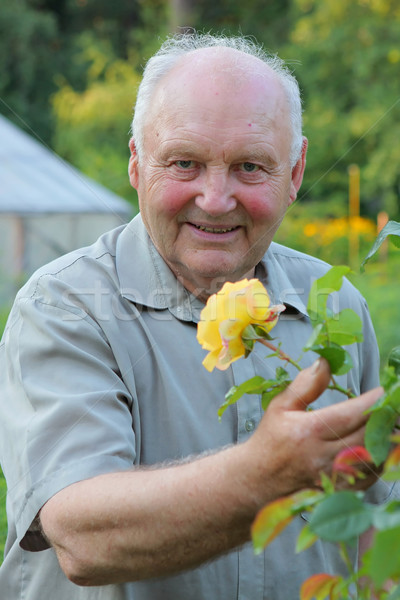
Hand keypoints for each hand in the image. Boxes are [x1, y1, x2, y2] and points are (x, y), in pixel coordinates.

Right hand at [246, 358, 382, 501]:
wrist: (258, 479)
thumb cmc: (270, 439)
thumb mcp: (281, 406)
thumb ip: (305, 385)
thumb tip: (324, 362)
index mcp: (308, 431)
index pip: (350, 414)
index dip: (372, 402)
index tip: (384, 391)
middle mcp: (322, 455)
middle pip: (367, 435)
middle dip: (384, 418)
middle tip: (392, 405)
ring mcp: (332, 475)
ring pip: (373, 456)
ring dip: (386, 439)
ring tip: (390, 422)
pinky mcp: (339, 490)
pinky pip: (370, 475)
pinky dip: (380, 459)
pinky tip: (380, 444)